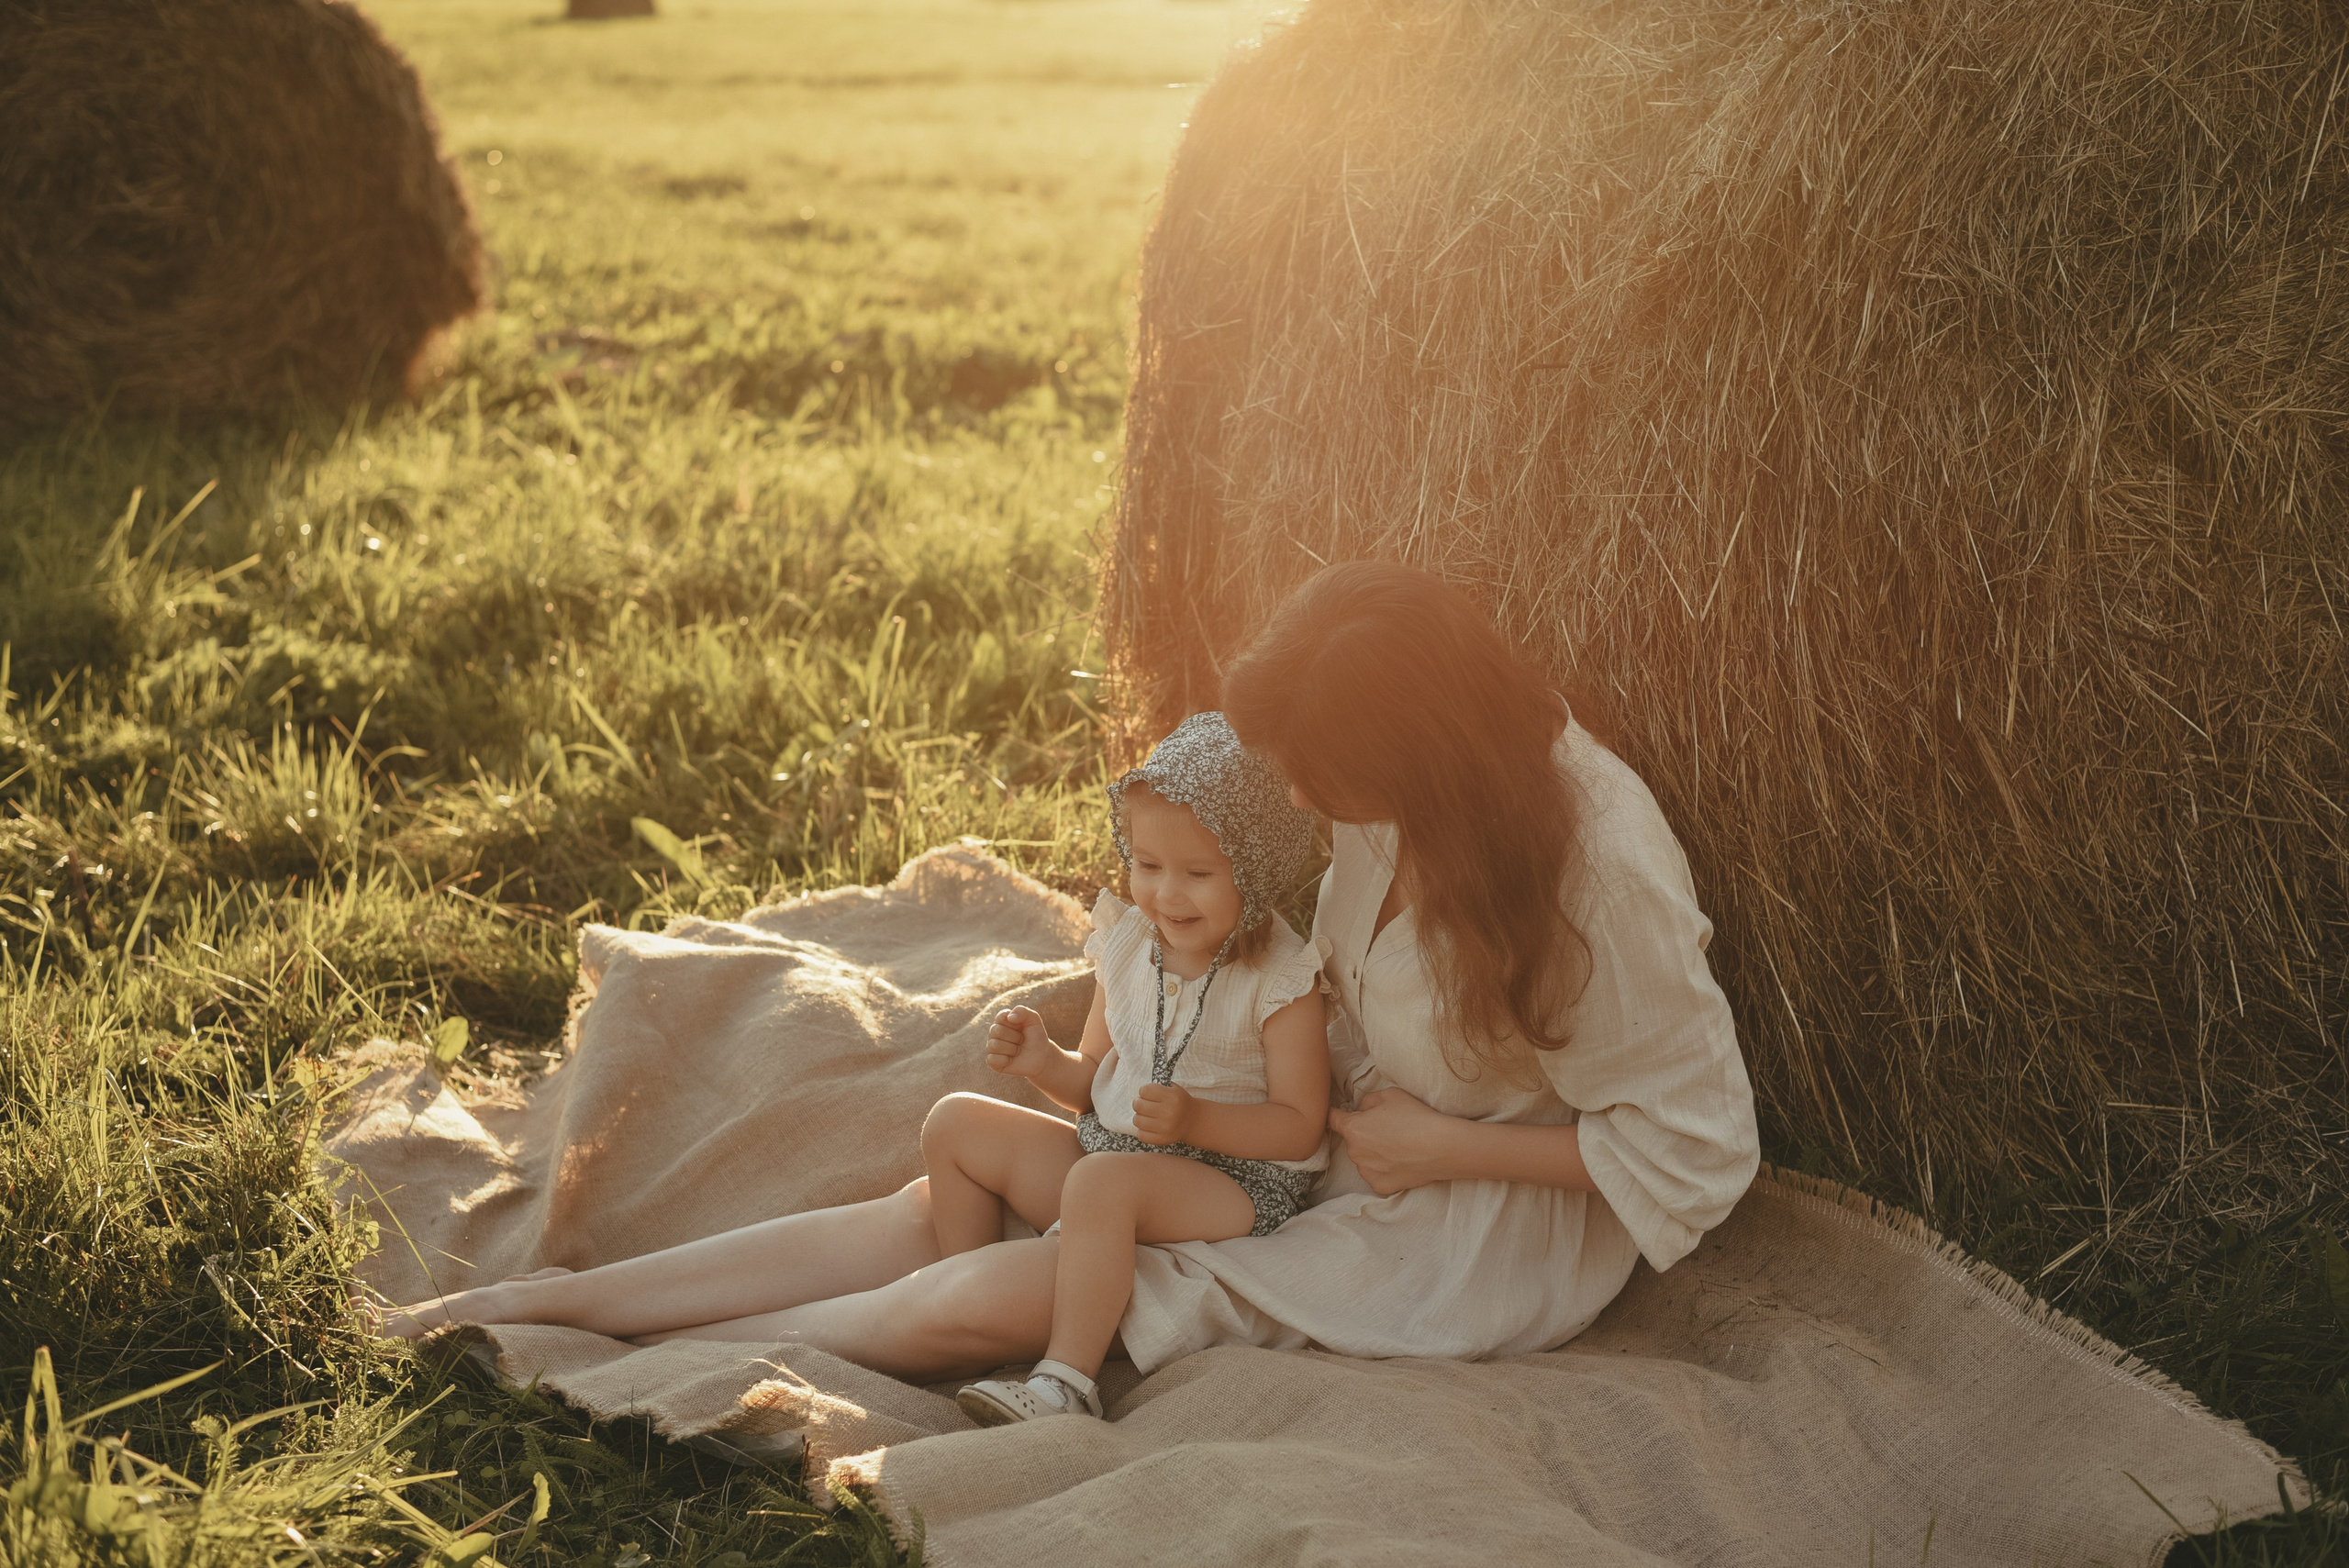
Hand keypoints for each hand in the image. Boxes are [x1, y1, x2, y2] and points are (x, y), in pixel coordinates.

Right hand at [985, 1006, 1056, 1078]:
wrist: (1041, 1057)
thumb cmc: (1035, 1036)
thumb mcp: (1033, 1019)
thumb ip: (1022, 1011)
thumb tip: (1009, 1017)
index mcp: (1002, 1020)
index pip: (1001, 1017)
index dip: (1015, 1023)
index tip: (1022, 1027)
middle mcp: (994, 1033)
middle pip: (997, 1031)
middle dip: (1015, 1037)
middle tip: (1022, 1040)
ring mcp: (992, 1047)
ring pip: (995, 1045)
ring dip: (1012, 1049)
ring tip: (1018, 1050)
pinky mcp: (992, 1061)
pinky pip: (992, 1059)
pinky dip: (1006, 1060)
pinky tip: (1012, 1060)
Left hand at [1130, 1082, 1197, 1145]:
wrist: (1193, 1121)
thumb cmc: (1179, 1103)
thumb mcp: (1174, 1089)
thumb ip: (1157, 1087)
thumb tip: (1139, 1093)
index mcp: (1172, 1097)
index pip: (1145, 1091)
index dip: (1143, 1091)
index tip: (1147, 1094)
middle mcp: (1169, 1112)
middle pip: (1138, 1105)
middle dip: (1138, 1103)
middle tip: (1143, 1104)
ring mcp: (1165, 1128)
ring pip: (1137, 1120)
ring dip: (1139, 1117)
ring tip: (1146, 1115)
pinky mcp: (1162, 1139)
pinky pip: (1141, 1135)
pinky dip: (1141, 1130)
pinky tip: (1148, 1126)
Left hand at [1327, 1087, 1460, 1194]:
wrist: (1441, 1147)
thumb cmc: (1416, 1117)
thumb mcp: (1390, 1094)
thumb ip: (1367, 1101)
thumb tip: (1361, 1110)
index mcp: (1353, 1128)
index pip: (1332, 1119)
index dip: (1334, 1114)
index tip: (1335, 1115)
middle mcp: (1354, 1152)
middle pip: (1353, 1141)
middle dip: (1364, 1135)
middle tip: (1389, 1130)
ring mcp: (1366, 1172)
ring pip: (1364, 1159)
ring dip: (1374, 1154)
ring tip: (1399, 1147)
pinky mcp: (1380, 1187)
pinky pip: (1376, 1176)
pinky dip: (1385, 1171)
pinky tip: (1401, 1162)